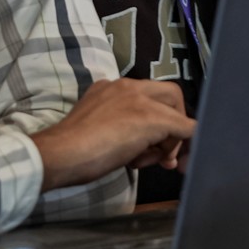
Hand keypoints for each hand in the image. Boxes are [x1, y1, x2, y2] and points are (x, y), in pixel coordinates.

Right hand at [30, 79, 196, 188]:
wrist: (62, 154)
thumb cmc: (72, 150)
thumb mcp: (98, 128)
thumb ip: (120, 128)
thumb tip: (142, 146)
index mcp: (111, 88)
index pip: (147, 96)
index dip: (156, 121)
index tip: (151, 145)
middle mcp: (127, 86)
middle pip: (170, 95)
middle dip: (173, 125)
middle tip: (164, 155)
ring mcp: (140, 99)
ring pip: (177, 112)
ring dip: (171, 141)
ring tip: (147, 162)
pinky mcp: (152, 117)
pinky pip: (186, 128)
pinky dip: (186, 144)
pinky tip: (172, 162)